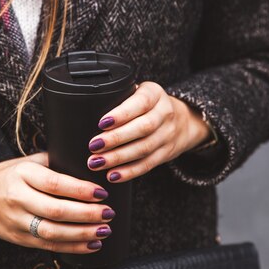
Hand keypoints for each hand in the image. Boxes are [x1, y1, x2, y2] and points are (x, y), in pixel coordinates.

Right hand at [0, 151, 114, 253]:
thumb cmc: (7, 175)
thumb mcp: (26, 161)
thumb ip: (53, 163)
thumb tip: (87, 163)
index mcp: (22, 174)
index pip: (54, 184)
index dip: (80, 190)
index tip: (102, 192)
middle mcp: (18, 199)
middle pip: (56, 211)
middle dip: (86, 214)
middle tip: (108, 212)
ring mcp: (18, 222)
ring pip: (53, 233)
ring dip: (82, 234)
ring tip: (104, 230)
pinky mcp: (20, 240)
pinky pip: (49, 247)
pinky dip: (72, 248)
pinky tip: (91, 244)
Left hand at [87, 81, 211, 182]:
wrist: (183, 120)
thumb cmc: (148, 104)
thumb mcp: (140, 92)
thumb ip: (120, 98)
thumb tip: (85, 109)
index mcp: (155, 93)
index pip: (140, 102)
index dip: (122, 114)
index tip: (101, 123)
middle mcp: (165, 113)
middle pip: (142, 128)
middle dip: (116, 139)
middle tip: (93, 146)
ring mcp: (168, 135)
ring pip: (144, 148)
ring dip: (118, 158)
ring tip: (96, 163)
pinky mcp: (166, 154)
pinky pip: (148, 164)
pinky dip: (129, 172)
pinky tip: (112, 175)